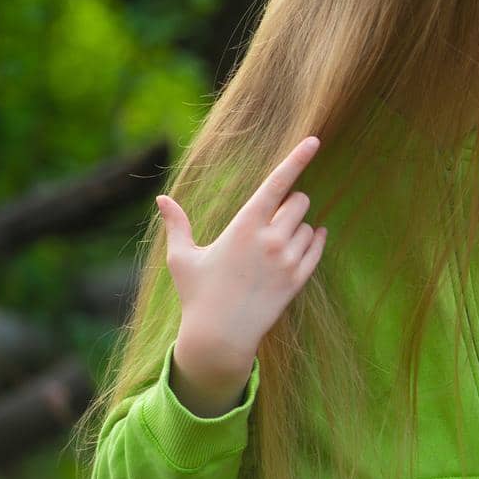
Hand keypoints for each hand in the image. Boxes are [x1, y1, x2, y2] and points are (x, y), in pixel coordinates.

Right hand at [160, 136, 327, 416]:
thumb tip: (161, 200)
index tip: (315, 140)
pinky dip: (314, 240)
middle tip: (272, 217)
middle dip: (290, 202)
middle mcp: (271, 240)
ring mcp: (288, 260)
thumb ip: (177, 225)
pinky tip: (306, 239)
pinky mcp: (299, 279)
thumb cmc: (198, 295)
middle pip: (300, 201)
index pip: (277, 183)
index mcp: (244, 227)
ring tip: (275, 242)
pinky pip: (318, 247)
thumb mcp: (183, 258)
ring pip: (310, 224)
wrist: (221, 337)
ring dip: (299, 225)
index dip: (297, 158)